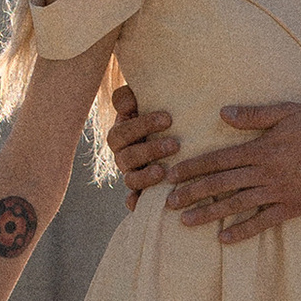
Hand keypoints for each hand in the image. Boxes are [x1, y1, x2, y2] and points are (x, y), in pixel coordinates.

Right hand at [107, 80, 177, 211]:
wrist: (177, 138)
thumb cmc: (164, 114)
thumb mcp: (149, 101)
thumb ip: (130, 98)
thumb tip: (127, 105)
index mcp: (122, 134)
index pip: (123, 131)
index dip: (142, 126)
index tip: (169, 119)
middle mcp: (124, 155)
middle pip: (126, 156)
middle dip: (150, 150)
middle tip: (175, 145)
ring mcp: (132, 174)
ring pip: (130, 179)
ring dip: (145, 176)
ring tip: (163, 173)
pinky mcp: (142, 191)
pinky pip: (134, 200)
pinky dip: (135, 202)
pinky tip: (141, 203)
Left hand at [164, 103, 300, 243]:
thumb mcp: (284, 112)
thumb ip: (252, 115)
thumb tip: (222, 113)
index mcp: (260, 149)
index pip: (219, 159)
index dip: (193, 167)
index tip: (172, 175)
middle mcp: (264, 172)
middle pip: (222, 184)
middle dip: (193, 193)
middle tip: (169, 202)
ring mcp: (277, 192)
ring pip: (237, 204)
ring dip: (209, 213)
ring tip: (186, 221)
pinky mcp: (291, 207)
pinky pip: (263, 222)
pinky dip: (243, 231)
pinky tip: (223, 238)